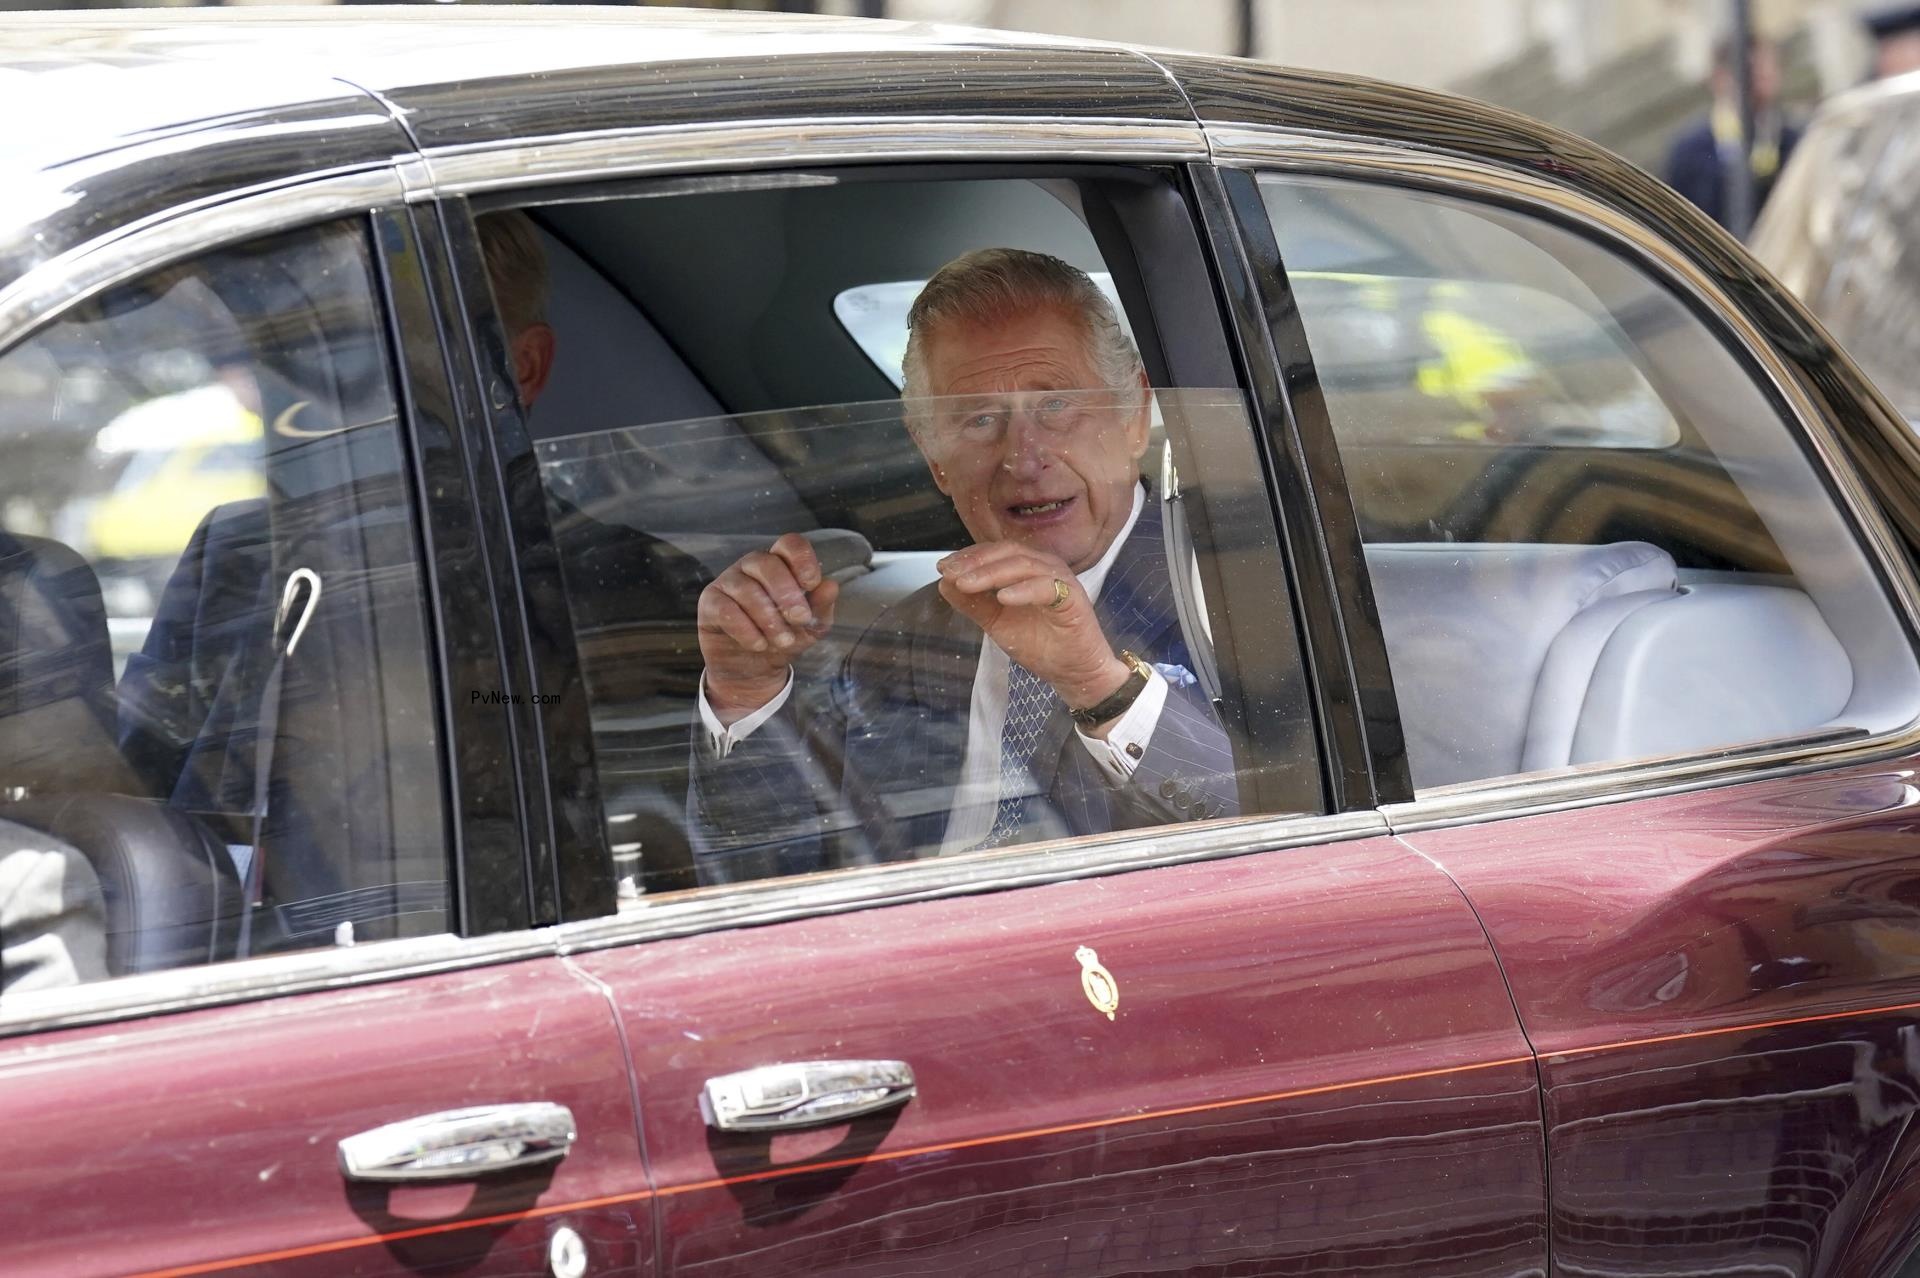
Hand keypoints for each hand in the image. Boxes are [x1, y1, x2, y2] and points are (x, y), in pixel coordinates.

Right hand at [698, 533, 839, 722]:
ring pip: (747, 589)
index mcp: (780, 564)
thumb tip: (831, 585)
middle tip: (800, 619)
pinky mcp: (710, 603)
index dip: (802, 559)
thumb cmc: (783, 638)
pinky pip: (726, 610)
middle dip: (786, 593)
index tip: (811, 584)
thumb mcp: (810, 626)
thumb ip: (821, 606)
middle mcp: (752, 566)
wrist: (753, 669)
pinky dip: (746, 630)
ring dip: (768, 618)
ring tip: (782, 641)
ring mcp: (728, 582)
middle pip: (766, 563)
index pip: (789, 544)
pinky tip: (759, 644)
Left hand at [937, 542, 1128, 711]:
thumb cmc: (1041, 644)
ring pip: (1023, 565)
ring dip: (991, 573)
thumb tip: (944, 584)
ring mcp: (1061, 580)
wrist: (1073, 672)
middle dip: (975, 562)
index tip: (942, 568)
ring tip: (966, 584)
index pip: (995, 552)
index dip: (968, 557)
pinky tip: (1002, 598)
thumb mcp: (997, 623)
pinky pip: (1046, 587)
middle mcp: (1045, 567)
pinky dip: (1023, 590)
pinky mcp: (1073, 598)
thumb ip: (973, 603)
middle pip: (1007, 552)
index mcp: (1028, 568)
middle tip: (950, 574)